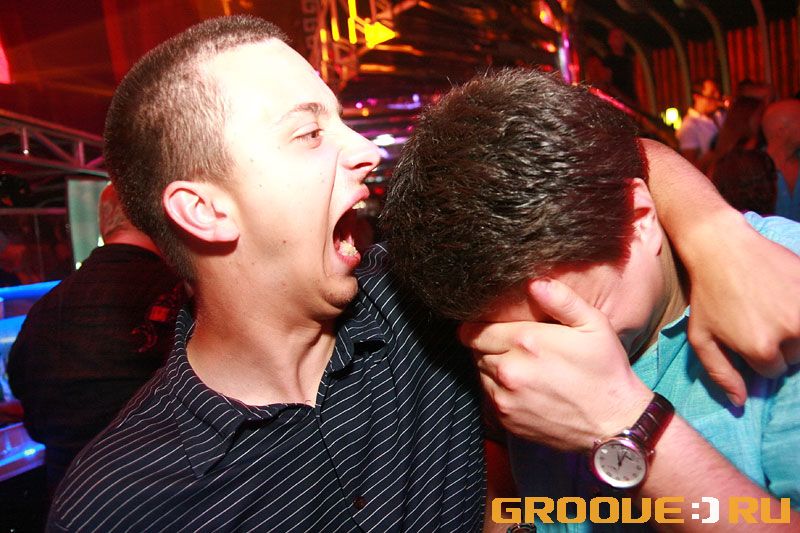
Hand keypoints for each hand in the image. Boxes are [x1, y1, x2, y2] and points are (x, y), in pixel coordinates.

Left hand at [459, 278, 651, 451]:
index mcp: (525, 342)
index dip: (479, 325)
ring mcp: (505, 398)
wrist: (613, 424)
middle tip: (512, 345)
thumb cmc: (605, 370)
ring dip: (492, 366)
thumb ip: (562, 300)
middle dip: (488, 344)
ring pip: (481, 373)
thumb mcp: (594, 325)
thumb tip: (534, 282)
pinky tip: (524, 386)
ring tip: (520, 364)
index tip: (489, 324)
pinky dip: (499, 389)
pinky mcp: (506, 419)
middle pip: (476, 350)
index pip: (475, 330)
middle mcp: (509, 371)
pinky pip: (489, 396)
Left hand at [685, 214, 799, 405]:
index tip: (746, 334)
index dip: (758, 355)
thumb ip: (721, 374)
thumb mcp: (701, 338)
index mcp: (761, 349)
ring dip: (795, 328)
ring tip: (773, 306)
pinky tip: (786, 297)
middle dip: (779, 343)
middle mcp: (792, 332)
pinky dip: (799, 307)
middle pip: (795, 356)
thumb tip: (741, 404)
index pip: (772, 371)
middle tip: (759, 317)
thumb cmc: (707, 295)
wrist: (723, 248)